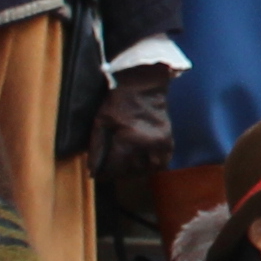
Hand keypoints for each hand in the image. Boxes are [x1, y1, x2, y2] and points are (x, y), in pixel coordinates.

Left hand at [92, 66, 171, 181]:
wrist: (144, 86)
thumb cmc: (119, 101)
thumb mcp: (101, 122)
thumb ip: (96, 148)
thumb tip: (92, 170)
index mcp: (129, 139)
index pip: (115, 168)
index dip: (105, 174)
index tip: (99, 175)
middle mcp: (147, 144)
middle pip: (131, 171)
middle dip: (118, 174)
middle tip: (110, 171)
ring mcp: (161, 143)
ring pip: (148, 170)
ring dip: (136, 173)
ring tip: (125, 168)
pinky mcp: (168, 141)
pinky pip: (162, 163)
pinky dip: (152, 167)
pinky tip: (142, 163)